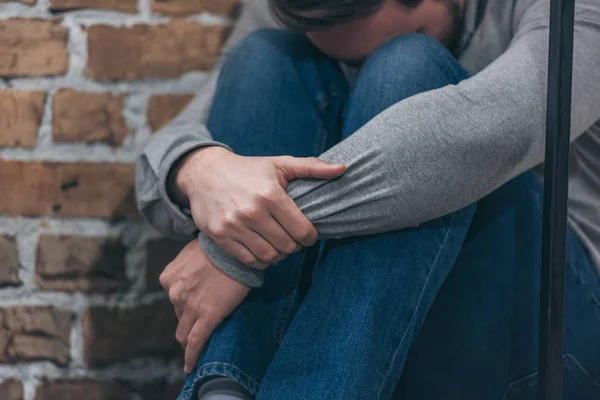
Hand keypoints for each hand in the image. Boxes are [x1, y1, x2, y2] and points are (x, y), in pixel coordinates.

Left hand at [160, 239, 250, 372]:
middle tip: (203, 316)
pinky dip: (191, 356)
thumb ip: (187, 266)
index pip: (174, 297)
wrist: (236, 250)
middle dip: (188, 316)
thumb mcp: (193, 251)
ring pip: (184, 332)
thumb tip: (195, 272)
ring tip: (194, 346)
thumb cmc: (220, 246)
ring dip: (189, 337)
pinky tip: (190, 366)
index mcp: (168, 277)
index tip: (195, 302)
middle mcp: (174, 293)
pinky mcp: (207, 317)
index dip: (185, 300)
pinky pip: (196, 342)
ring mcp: (189, 307)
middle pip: (179, 314)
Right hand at [172, 147, 345, 268]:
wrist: (204, 173)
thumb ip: (312, 168)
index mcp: (270, 195)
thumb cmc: (247, 169)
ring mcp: (234, 226)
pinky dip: (261, 260)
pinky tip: (263, 248)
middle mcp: (252, 212)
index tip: (308, 233)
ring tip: (279, 244)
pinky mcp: (221, 237)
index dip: (310, 236)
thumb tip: (343, 169)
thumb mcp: (279, 164)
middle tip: (293, 238)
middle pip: (287, 246)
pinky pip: (249, 260)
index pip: (302, 230)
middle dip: (295, 245)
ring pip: (269, 256)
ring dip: (279, 255)